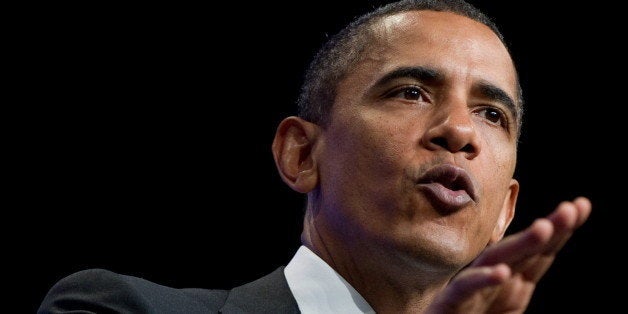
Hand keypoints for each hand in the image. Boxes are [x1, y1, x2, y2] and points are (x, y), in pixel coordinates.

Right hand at [425, 197, 591, 313]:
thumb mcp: (507, 306)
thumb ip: (521, 283)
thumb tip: (540, 259)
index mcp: (510, 279)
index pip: (540, 252)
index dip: (560, 230)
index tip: (582, 206)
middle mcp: (491, 276)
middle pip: (524, 250)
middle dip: (549, 229)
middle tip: (572, 209)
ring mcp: (471, 288)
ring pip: (496, 259)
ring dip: (520, 244)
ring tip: (544, 229)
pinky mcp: (450, 302)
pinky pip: (466, 288)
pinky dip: (483, 279)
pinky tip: (503, 272)